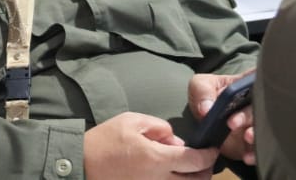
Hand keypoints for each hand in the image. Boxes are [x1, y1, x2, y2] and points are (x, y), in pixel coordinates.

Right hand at [84, 112, 217, 179]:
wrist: (82, 165)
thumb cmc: (105, 141)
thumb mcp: (131, 121)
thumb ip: (159, 127)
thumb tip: (176, 141)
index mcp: (157, 159)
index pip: (195, 161)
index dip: (209, 155)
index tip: (212, 149)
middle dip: (205, 171)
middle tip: (205, 161)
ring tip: (192, 171)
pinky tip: (174, 177)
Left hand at [189, 72, 256, 164]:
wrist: (202, 122)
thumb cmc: (206, 96)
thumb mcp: (200, 86)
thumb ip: (202, 91)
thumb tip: (207, 108)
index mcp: (245, 85)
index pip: (261, 79)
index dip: (263, 82)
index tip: (257, 90)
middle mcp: (254, 104)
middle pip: (262, 107)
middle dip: (250, 115)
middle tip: (233, 122)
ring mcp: (253, 125)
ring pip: (263, 130)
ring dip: (257, 135)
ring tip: (247, 137)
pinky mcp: (250, 144)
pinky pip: (258, 150)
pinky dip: (255, 154)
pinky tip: (248, 156)